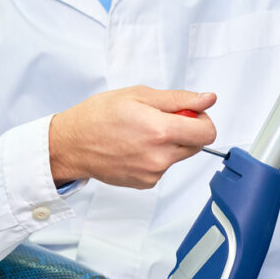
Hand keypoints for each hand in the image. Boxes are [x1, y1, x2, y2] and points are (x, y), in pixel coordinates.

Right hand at [49, 86, 217, 188]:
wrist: (72, 144)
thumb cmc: (98, 116)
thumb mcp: (138, 95)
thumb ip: (178, 99)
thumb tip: (207, 99)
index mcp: (161, 131)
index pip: (207, 132)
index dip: (202, 120)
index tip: (188, 114)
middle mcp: (160, 156)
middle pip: (197, 146)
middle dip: (186, 131)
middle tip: (159, 120)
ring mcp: (153, 173)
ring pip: (178, 156)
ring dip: (169, 144)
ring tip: (140, 134)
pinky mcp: (145, 183)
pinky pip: (162, 167)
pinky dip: (155, 157)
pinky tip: (134, 148)